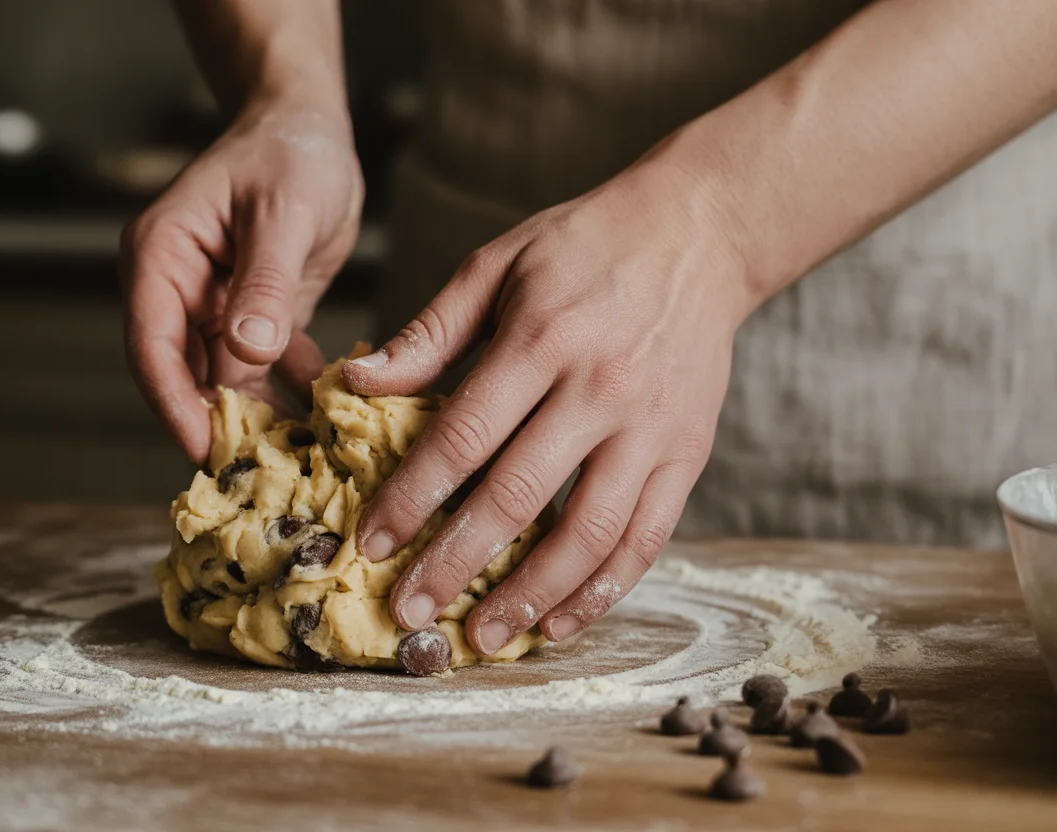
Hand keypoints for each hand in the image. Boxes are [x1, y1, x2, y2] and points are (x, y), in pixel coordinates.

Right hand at [121, 98, 362, 462]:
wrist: (310, 128)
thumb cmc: (291, 151)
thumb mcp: (284, 212)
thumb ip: (266, 282)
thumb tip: (248, 351)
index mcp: (161, 258)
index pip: (152, 345)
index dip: (174, 403)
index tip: (203, 451)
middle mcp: (177, 289)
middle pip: (183, 375)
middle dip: (217, 426)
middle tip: (256, 479)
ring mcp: (212, 307)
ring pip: (226, 381)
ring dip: (259, 419)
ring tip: (298, 465)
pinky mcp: (252, 317)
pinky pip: (265, 370)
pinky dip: (291, 396)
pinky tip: (325, 427)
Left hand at [342, 157, 752, 654]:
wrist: (700, 234)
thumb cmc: (586, 245)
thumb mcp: (498, 264)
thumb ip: (430, 331)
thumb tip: (356, 384)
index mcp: (543, 338)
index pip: (463, 436)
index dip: (411, 498)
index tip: (370, 543)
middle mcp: (601, 390)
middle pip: (519, 497)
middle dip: (456, 563)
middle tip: (410, 611)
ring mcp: (652, 429)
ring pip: (588, 534)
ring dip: (531, 597)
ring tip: (485, 637)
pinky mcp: (687, 454)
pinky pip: (647, 538)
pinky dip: (605, 589)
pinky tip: (562, 621)